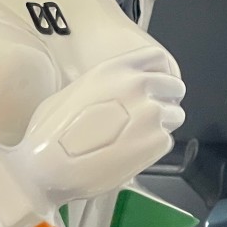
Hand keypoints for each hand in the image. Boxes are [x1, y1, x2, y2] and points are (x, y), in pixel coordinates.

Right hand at [10, 46, 184, 206]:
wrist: (49, 167)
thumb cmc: (50, 133)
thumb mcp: (72, 93)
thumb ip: (102, 88)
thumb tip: (111, 96)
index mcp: (114, 70)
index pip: (157, 58)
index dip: (161, 73)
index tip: (157, 84)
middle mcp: (137, 86)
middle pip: (175, 86)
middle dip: (167, 100)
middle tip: (150, 115)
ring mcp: (151, 114)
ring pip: (176, 115)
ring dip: (162, 125)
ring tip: (137, 138)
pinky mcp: (157, 142)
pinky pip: (166, 141)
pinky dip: (153, 148)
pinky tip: (130, 154)